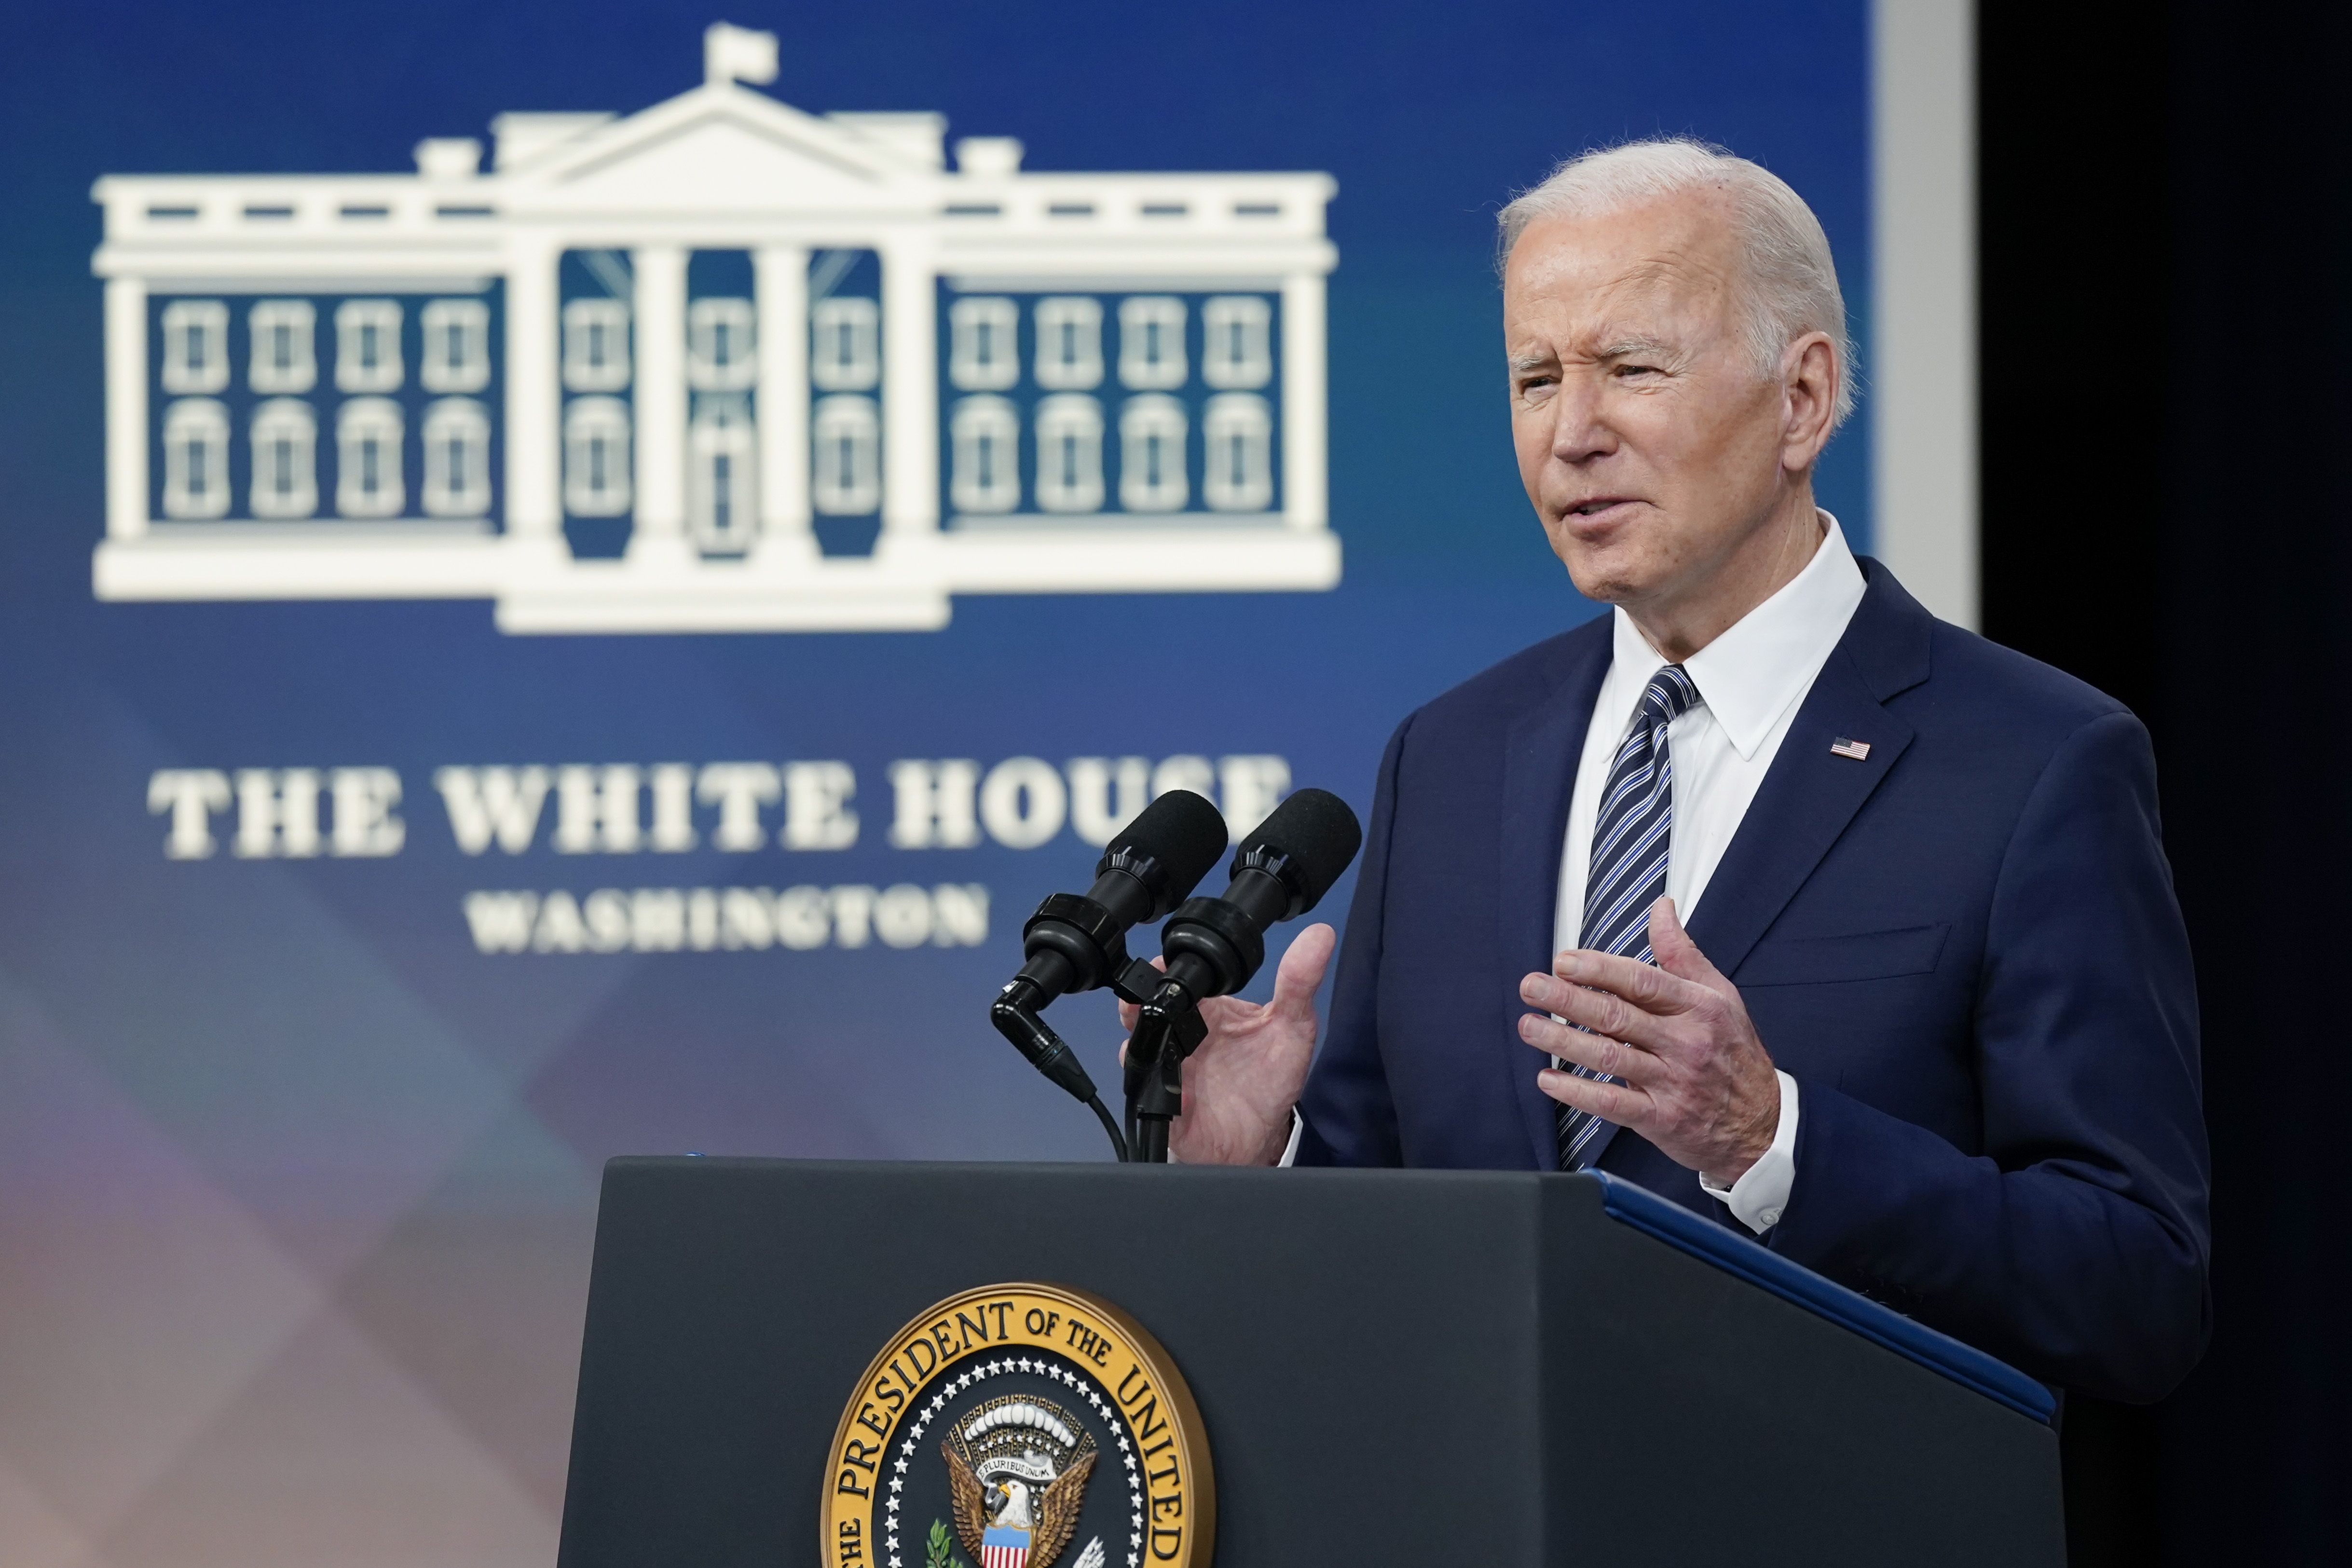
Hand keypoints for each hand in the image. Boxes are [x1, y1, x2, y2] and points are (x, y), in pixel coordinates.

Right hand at [1117, 923, 1335, 1164]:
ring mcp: (1169, 1066)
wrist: (1259, 1137)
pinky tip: (1171, 1083)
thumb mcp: (1294, 1026)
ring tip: (1149, 1034)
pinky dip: (1152, 1084)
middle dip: (1137, 1000)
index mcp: (1209, 1010)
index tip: (1163, 962)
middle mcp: (1184, 1034)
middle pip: (1147, 1008)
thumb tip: (1321, 935)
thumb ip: (1300, 982)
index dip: (1166, 968)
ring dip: (1138, 1037)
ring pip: (1137, 1043)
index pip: (1181, 979)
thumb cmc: (1272, 1078)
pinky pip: (1145, 1089)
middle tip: (1142, 999)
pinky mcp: (1162, 1100)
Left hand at [1517, 898, 1778, 1185]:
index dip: (1599, 969)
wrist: (1761, 1124)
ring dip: (1563, 1042)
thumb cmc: (1734, 1054)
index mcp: (1698, 1007)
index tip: (1564, 961)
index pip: (1642, 981)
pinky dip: (1577, 1092)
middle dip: (1568, 1000)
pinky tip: (1549, 1080)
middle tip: (1533, 987)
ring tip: (1530, 1027)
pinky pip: (1612, 1104)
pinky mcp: (1662, 1118)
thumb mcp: (1720, 996)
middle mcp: (1685, 1042)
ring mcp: (1673, 1082)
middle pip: (1618, 1016)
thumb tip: (1661, 908)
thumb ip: (1682, 953)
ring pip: (1609, 1057)